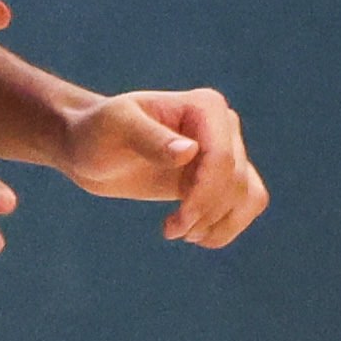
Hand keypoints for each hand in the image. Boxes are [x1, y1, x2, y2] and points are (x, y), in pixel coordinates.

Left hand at [60, 86, 267, 245]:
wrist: (92, 149)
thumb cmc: (98, 133)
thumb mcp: (115, 130)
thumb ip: (150, 138)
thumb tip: (190, 151)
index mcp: (205, 106)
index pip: (223, 159)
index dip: (205, 196)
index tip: (175, 223)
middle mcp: (223, 125)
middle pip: (236, 182)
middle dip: (206, 213)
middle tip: (171, 230)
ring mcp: (226, 151)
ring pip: (248, 196)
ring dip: (219, 224)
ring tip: (183, 233)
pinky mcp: (219, 177)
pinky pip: (246, 205)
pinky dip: (227, 227)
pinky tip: (195, 235)